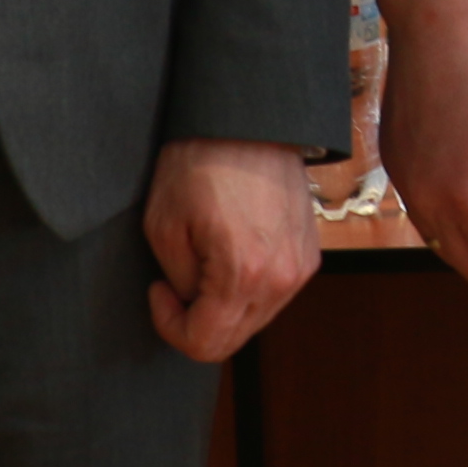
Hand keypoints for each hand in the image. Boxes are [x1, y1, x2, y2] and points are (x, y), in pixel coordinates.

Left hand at [143, 137, 322, 360]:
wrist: (248, 122)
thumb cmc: (200, 165)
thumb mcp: (163, 227)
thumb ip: (178, 283)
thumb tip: (191, 302)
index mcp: (243, 274)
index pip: (204, 344)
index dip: (170, 326)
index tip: (159, 290)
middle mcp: (281, 279)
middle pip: (232, 340)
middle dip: (196, 321)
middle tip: (175, 281)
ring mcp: (300, 268)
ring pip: (253, 320)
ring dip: (222, 307)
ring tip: (203, 263)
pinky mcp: (308, 254)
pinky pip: (273, 295)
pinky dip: (247, 289)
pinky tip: (231, 255)